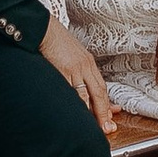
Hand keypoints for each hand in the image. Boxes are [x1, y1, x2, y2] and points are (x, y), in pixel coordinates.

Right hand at [40, 15, 116, 132]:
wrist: (45, 29)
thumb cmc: (55, 41)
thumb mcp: (72, 54)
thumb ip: (77, 70)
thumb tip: (78, 86)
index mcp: (88, 62)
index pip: (101, 87)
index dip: (107, 104)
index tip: (112, 115)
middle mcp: (85, 66)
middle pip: (99, 93)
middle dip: (105, 113)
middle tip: (108, 127)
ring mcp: (75, 69)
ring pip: (88, 95)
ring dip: (93, 113)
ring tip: (97, 127)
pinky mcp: (63, 70)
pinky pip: (72, 91)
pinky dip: (77, 104)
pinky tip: (79, 114)